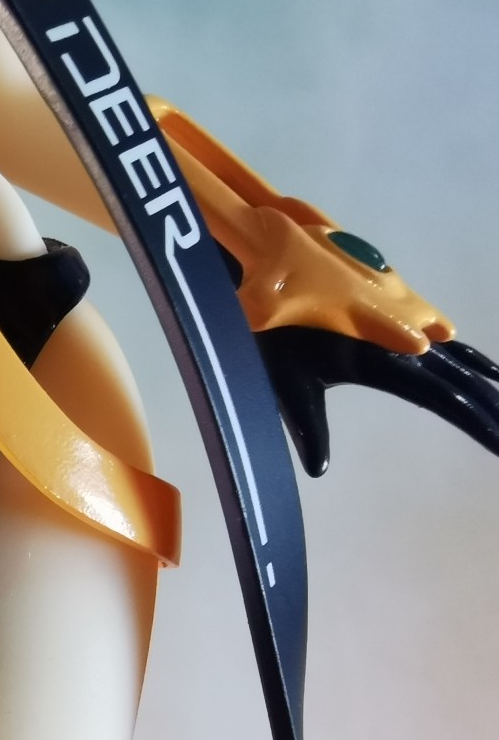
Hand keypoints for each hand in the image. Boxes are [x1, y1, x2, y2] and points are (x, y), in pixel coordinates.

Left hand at [257, 323, 498, 476]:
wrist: (264, 270)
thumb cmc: (270, 336)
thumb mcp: (286, 384)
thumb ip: (308, 425)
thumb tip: (320, 469)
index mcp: (380, 359)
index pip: (440, 396)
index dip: (473, 417)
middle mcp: (400, 337)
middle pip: (457, 377)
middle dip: (489, 404)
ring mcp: (400, 319)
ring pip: (454, 355)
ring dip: (483, 380)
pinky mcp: (393, 308)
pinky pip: (441, 334)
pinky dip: (464, 356)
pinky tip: (481, 367)